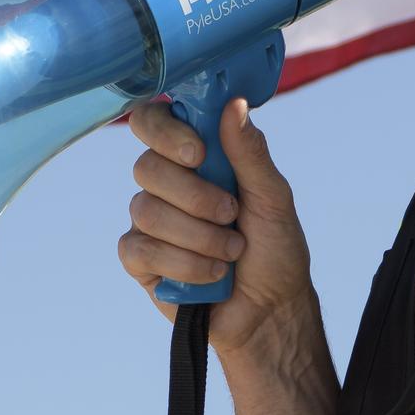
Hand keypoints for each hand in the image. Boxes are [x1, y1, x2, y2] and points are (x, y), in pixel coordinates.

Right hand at [118, 97, 316, 354]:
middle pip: (146, 167)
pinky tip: (212, 275)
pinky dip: (185, 264)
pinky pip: (140, 248)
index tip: (198, 154)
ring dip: (199, 236)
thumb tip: (233, 103)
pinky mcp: (140, 259)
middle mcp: (164, 182)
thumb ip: (250, 152)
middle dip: (195, 196)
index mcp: (192, 155)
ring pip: (145, 210)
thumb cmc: (275, 247)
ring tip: (232, 251)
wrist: (271, 311)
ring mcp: (148, 219)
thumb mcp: (273, 196)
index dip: (165, 132)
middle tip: (232, 213)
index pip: (152, 120)